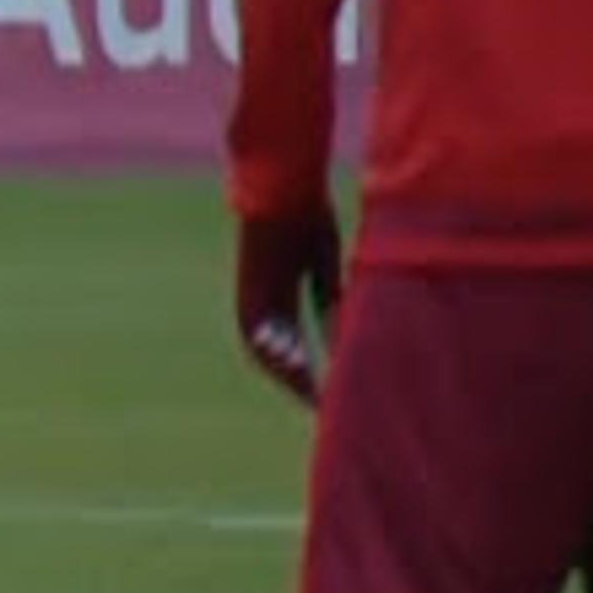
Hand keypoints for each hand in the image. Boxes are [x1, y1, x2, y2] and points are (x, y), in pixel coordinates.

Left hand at [233, 200, 343, 408]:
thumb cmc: (306, 214)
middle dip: (295, 378)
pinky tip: (294, 365)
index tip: (324, 389)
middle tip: (316, 405)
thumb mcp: (323, 264)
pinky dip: (275, 348)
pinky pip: (258, 327)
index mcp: (277, 293)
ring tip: (309, 396)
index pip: (290, 340)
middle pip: (273, 351)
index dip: (306, 366)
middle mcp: (260, 298)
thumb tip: (342, 328)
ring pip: (263, 345)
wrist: (283, 186)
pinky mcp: (250, 283)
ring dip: (285, 372)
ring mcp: (252, 292)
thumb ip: (329, 295)